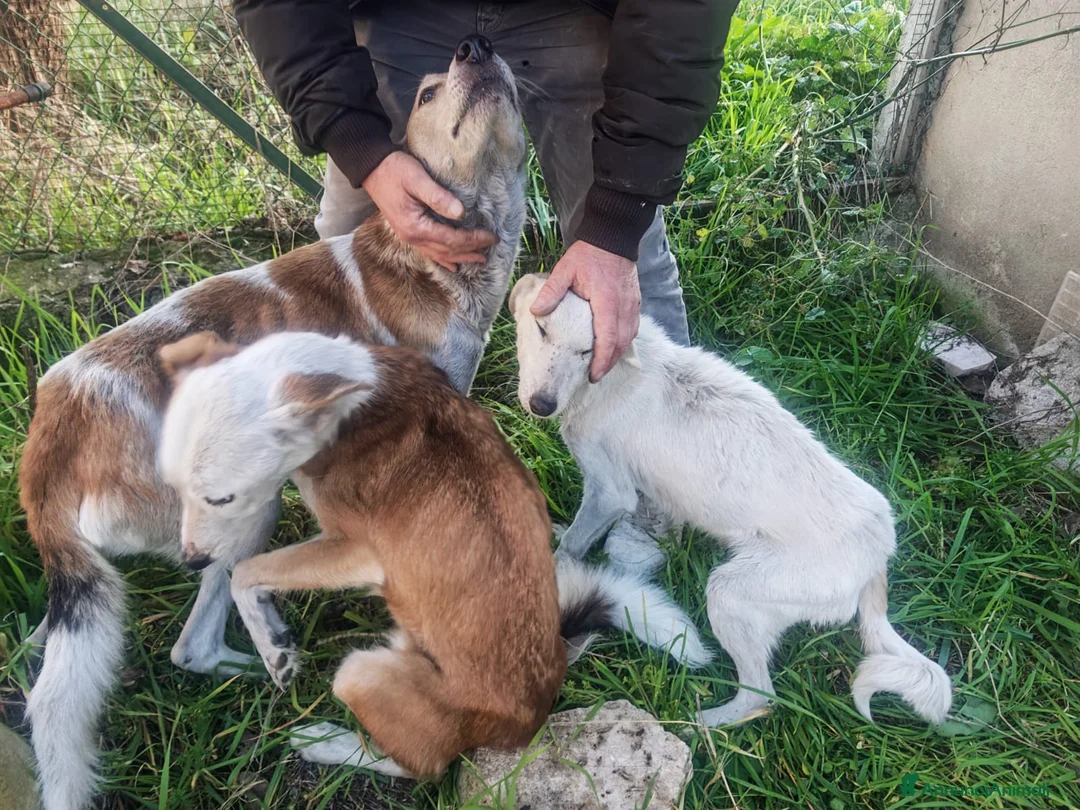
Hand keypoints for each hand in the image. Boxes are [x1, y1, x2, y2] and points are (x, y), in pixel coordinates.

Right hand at [362, 152, 495, 270]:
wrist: (371, 168)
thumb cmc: (394, 170)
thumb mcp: (417, 178)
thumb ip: (438, 196)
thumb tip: (461, 213)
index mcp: (416, 226)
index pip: (452, 239)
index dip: (473, 239)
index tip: (492, 237)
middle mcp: (412, 237)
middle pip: (448, 250)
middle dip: (471, 250)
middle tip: (491, 249)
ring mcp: (408, 237)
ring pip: (439, 254)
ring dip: (460, 257)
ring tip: (478, 260)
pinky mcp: (408, 232)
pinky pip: (429, 251)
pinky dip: (443, 259)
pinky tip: (452, 264)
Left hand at [530, 241, 639, 381]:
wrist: (613, 238)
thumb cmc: (588, 255)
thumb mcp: (565, 269)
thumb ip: (552, 291)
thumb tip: (535, 312)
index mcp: (607, 301)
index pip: (608, 337)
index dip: (602, 360)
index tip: (593, 375)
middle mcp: (624, 306)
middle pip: (621, 343)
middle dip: (609, 363)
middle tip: (594, 376)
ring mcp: (633, 305)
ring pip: (629, 337)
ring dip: (617, 354)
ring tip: (602, 366)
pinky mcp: (635, 303)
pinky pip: (632, 328)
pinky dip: (623, 342)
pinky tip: (612, 348)